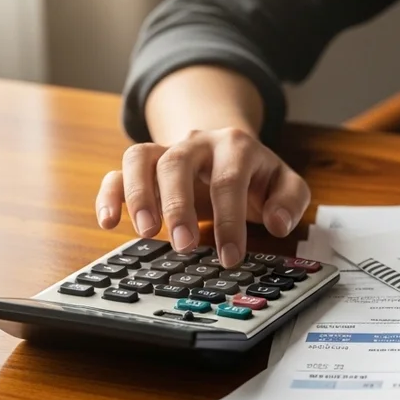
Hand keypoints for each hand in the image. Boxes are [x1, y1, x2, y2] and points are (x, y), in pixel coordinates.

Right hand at [95, 128, 310, 268]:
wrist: (230, 149)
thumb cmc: (257, 175)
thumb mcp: (285, 184)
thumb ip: (290, 200)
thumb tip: (277, 224)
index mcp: (236, 146)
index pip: (229, 181)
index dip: (229, 221)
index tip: (230, 257)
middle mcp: (197, 142)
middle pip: (178, 163)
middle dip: (179, 207)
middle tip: (184, 247)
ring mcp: (167, 150)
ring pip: (141, 157)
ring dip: (138, 194)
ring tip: (145, 232)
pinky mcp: (144, 165)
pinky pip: (118, 171)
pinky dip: (109, 194)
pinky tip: (108, 222)